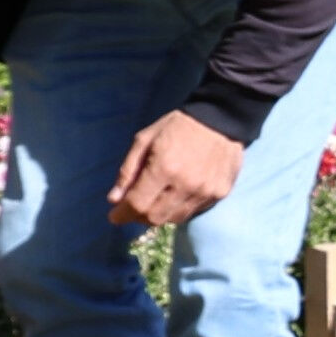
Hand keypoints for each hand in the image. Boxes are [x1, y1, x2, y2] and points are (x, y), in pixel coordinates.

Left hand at [109, 111, 247, 230]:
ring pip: (174, 219)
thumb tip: (114, 200)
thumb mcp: (145, 140)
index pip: (137, 205)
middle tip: (135, 205)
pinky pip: (192, 211)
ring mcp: (204, 192)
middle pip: (154, 218)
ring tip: (156, 198)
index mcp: (163, 168)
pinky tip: (177, 193)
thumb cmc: (177, 126)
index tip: (114, 216)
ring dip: (160, 213)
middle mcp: (185, 185)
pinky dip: (179, 208)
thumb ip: (128, 171)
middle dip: (139, 216)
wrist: (221, 118)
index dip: (122, 214)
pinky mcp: (219, 194)